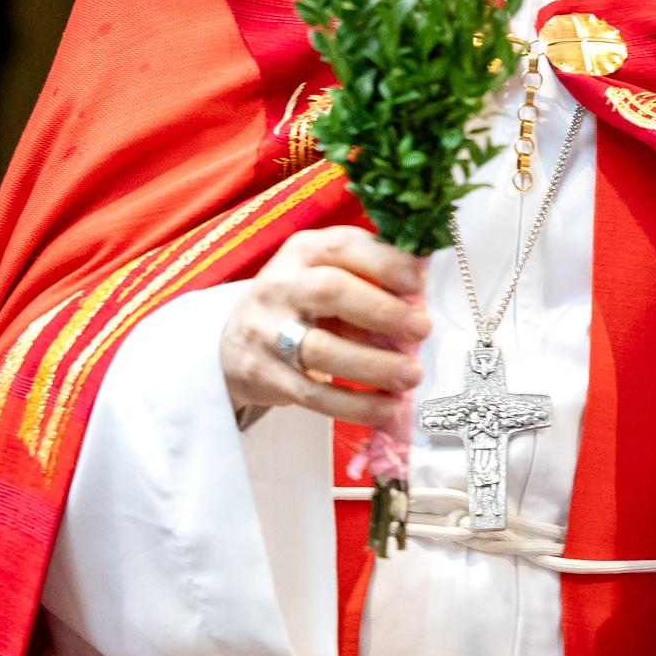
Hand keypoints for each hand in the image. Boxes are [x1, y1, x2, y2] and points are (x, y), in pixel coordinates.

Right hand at [221, 226, 430, 427]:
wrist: (233, 344)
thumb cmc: (299, 304)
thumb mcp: (323, 275)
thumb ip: (367, 279)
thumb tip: (422, 302)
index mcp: (302, 252)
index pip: (343, 246)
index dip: (385, 262)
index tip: (420, 283)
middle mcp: (280, 286)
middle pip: (330, 292)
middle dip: (382, 311)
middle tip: (422, 329)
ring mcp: (267, 332)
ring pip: (321, 350)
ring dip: (373, 365)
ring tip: (411, 376)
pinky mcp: (265, 375)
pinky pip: (313, 395)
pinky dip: (355, 406)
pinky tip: (387, 410)